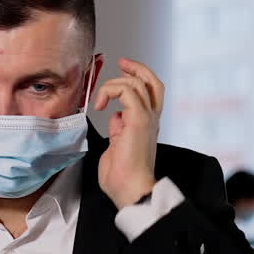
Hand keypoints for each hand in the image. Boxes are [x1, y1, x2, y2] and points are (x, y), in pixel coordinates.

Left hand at [94, 58, 163, 209]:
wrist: (130, 190)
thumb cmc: (121, 177)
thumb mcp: (115, 147)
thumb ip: (117, 130)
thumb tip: (115, 117)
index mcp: (146, 125)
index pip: (148, 93)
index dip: (137, 78)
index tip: (122, 71)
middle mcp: (151, 120)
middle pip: (152, 82)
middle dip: (136, 68)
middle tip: (121, 63)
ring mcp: (147, 119)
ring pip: (138, 84)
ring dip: (115, 84)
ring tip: (100, 99)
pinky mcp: (139, 121)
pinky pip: (129, 92)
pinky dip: (113, 91)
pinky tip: (101, 104)